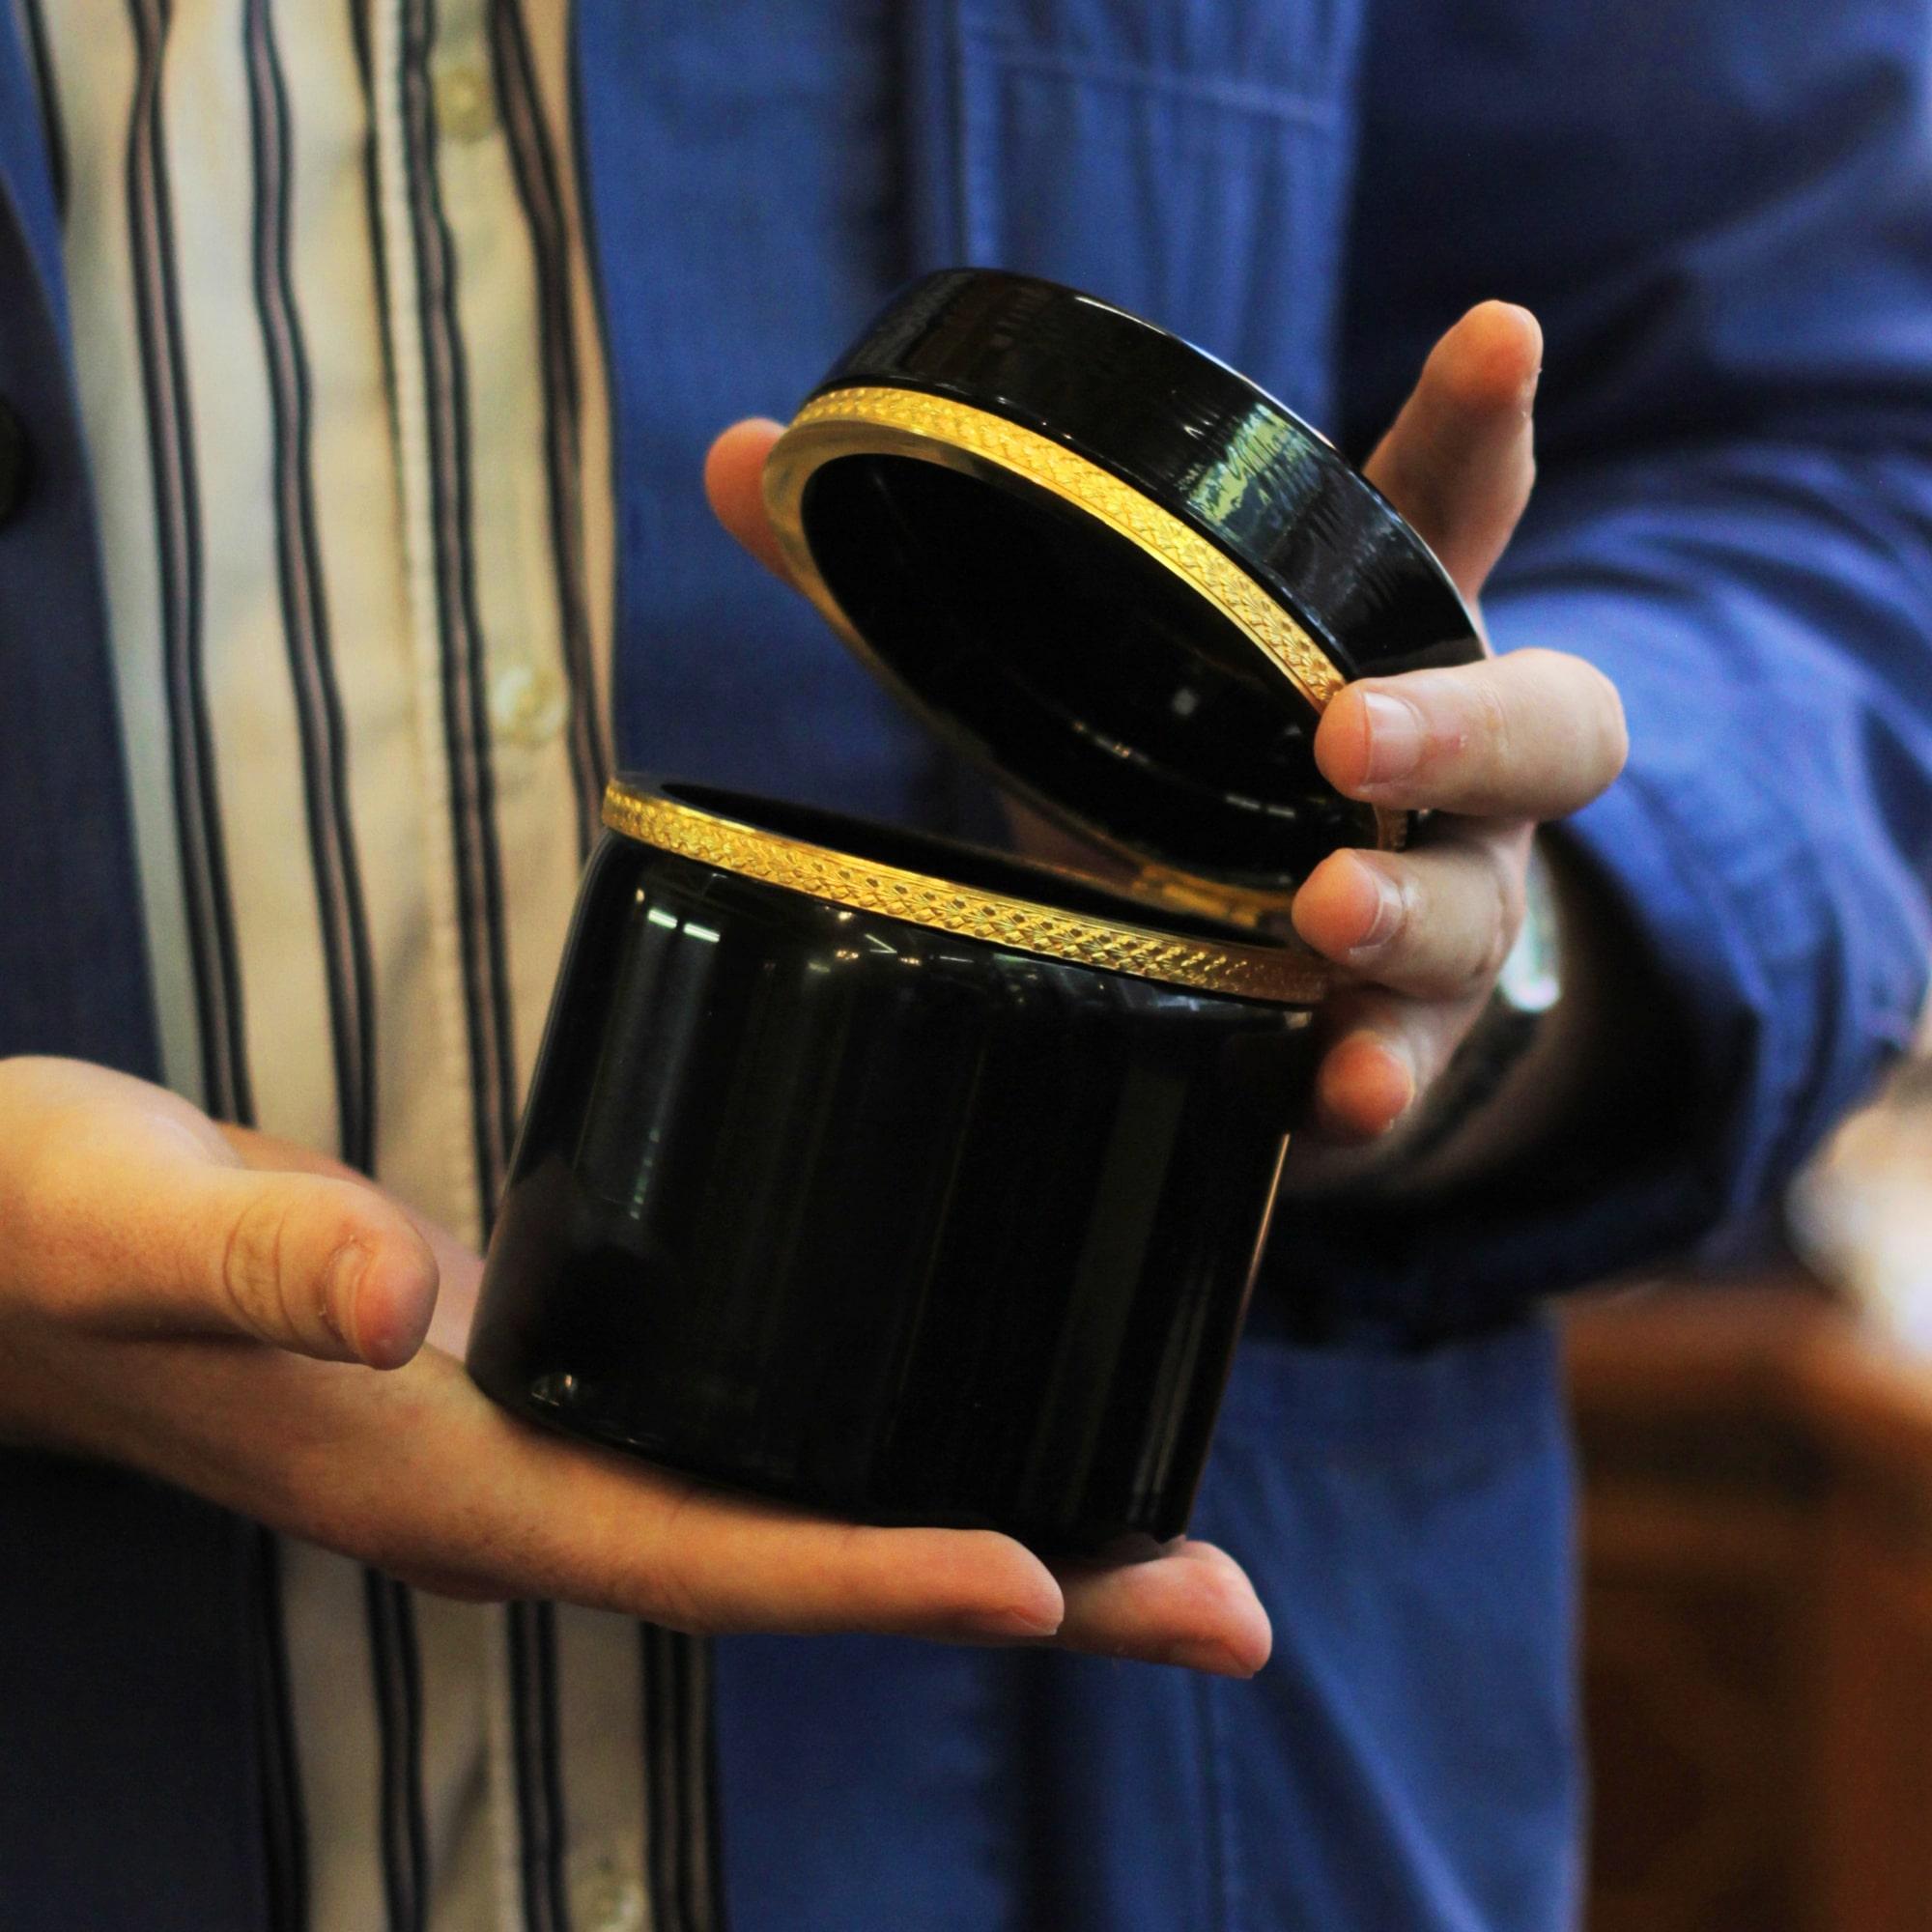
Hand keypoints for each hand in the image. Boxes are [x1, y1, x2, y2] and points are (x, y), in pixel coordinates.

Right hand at [0, 1058, 1268, 1672]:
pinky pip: (755, 1432)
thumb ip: (258, 1253)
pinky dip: (881, 1436)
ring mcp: (547, 1441)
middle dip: (1016, 1589)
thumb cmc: (33, 1235)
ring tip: (1166, 1530)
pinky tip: (970, 1402)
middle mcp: (525, 1489)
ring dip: (983, 1519)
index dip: (866, 1577)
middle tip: (1218, 1602)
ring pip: (799, 1507)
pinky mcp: (555, 1372)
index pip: (692, 1554)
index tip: (1049, 1578)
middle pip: (802, 1563)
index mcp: (446, 1485)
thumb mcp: (124, 1219)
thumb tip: (405, 1287)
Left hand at [704, 301, 1626, 1151]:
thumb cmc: (1187, 796)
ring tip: (1321, 915)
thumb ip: (936, 573)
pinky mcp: (1400, 1037)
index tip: (1497, 332)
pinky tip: (1338, 1097)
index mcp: (1372, 646)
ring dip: (1409, 911)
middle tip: (1348, 736)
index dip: (1479, 425)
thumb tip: (734, 455)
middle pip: (1542, 721)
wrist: (1282, 991)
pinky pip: (1418, 1060)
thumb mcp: (1091, 681)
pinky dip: (1384, 1077)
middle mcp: (1448, 776)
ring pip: (1479, 904)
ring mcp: (1444, 910)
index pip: (1448, 515)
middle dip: (1459, 722)